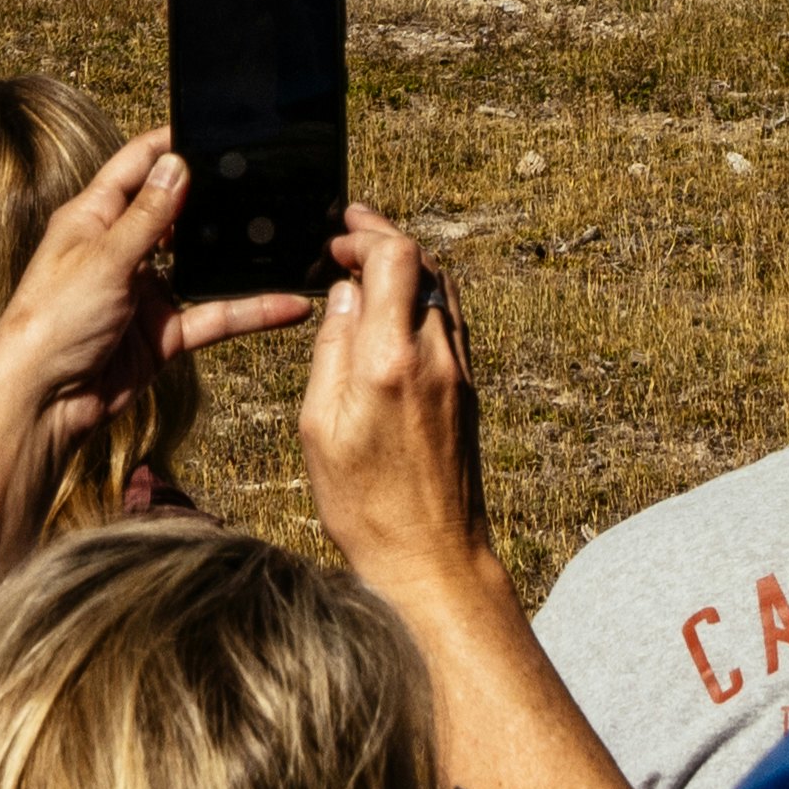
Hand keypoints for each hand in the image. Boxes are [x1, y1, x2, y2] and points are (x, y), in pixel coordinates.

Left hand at [0, 128, 318, 465]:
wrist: (42, 404)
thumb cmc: (51, 323)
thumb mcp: (103, 259)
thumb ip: (147, 215)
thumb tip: (177, 163)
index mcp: (93, 219)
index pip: (135, 166)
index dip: (169, 144)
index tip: (211, 127)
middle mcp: (119, 250)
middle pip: (173, 211)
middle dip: (212, 196)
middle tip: (263, 174)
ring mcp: (143, 292)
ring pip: (200, 265)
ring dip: (235, 256)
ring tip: (284, 234)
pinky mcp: (161, 333)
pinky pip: (213, 315)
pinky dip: (249, 311)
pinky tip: (287, 305)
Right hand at [299, 205, 493, 606]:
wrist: (431, 555)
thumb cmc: (366, 504)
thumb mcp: (321, 428)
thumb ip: (331, 352)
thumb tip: (344, 297)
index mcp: (391, 360)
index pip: (396, 259)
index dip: (367, 233)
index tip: (337, 238)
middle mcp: (435, 355)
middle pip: (424, 262)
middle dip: (386, 238)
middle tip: (350, 233)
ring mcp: (460, 370)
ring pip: (442, 287)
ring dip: (407, 264)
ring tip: (368, 261)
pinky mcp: (468, 388)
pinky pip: (449, 319)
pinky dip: (422, 295)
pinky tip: (395, 306)